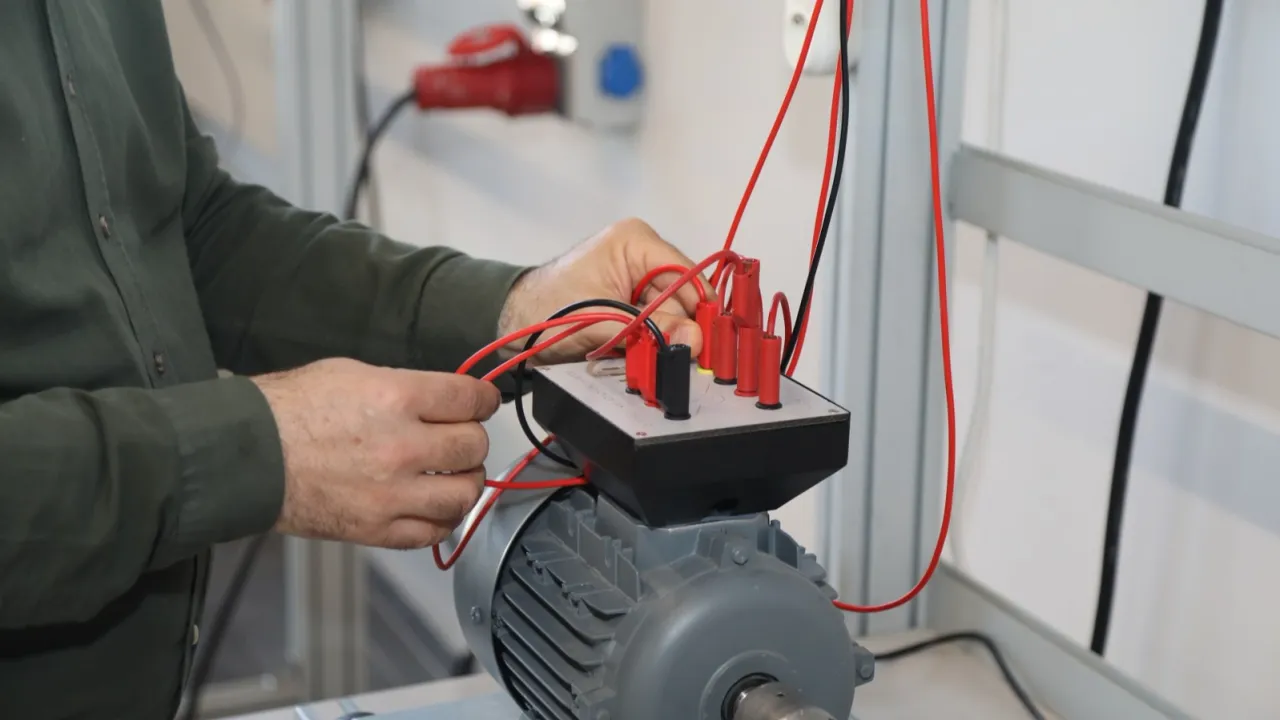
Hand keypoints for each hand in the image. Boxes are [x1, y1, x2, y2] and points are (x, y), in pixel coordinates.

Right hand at [253, 358, 499, 549]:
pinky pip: (433, 532)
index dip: (484, 399)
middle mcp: (402, 447)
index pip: (470, 399)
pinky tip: (433, 505)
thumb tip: (443, 400)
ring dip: (464, 482)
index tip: (483, 403)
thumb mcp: (352, 372)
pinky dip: (441, 519)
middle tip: (458, 438)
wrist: (247, 457)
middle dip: (470, 439)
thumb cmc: (290, 409)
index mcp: (396, 398)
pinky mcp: (377, 528)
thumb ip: (406, 387)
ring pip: (464, 493)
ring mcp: (392, 493)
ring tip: (451, 474)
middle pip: (474, 446)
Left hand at [497, 218, 709, 363]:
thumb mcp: (602, 320)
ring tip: (645, 358)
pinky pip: (658, 325)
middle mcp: (644, 255)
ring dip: (663, 342)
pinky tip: (641, 355)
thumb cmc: (545, 308)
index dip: (699, 311)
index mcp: (637, 241)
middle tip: (672, 360)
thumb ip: (651, 331)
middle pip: (684, 299)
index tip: (705, 345)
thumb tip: (695, 340)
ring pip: (673, 317)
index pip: (688, 275)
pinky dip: (653, 344)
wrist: (512, 322)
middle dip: (679, 331)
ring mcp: (640, 279)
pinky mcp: (634, 302)